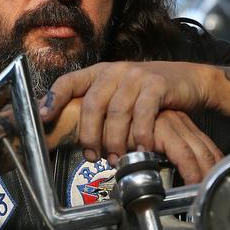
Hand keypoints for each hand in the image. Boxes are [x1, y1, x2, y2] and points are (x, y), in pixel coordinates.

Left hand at [40, 61, 221, 181]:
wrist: (188, 79)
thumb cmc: (148, 93)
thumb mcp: (119, 93)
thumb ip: (99, 106)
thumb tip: (72, 133)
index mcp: (99, 72)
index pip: (68, 81)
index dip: (53, 99)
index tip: (42, 118)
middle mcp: (114, 71)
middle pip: (92, 104)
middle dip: (89, 135)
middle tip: (92, 156)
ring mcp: (136, 76)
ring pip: (116, 112)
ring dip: (114, 140)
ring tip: (115, 159)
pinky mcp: (157, 84)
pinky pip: (143, 112)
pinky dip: (140, 134)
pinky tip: (141, 148)